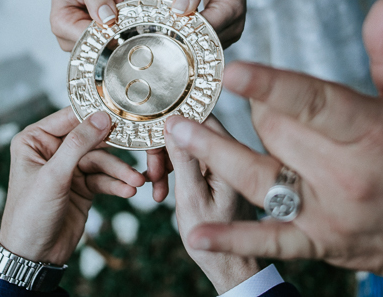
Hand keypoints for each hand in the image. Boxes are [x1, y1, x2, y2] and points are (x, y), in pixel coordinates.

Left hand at [0, 108, 145, 264]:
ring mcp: (68, 169)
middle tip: (138, 149)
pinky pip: (103, 179)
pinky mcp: (82, 186)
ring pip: (101, 161)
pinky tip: (129, 190)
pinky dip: (116, 184)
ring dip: (120, 171)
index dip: (95, 114)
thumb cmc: (29, 215)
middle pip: (91, 139)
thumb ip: (77, 145)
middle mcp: (52, 150)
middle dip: (114, 150)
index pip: (70, 117)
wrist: (32, 257)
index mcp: (35, 140)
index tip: (122, 112)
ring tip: (137, 181)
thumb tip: (101, 117)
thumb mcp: (53, 177)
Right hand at [49, 0, 126, 49]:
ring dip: (119, 13)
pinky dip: (119, 14)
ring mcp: (81, 38)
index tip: (119, 2)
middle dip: (117, 16)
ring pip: (111, 34)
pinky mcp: (92, 35)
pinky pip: (113, 30)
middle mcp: (68, 37)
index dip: (110, 25)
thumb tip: (109, 19)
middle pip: (102, 38)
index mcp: (61, 25)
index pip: (91, 37)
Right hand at [166, 117, 260, 294]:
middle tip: (151, 171)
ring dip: (166, 160)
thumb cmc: (213, 241)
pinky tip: (162, 191)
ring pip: (187, 143)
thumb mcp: (192, 198)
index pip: (201, 117)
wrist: (228, 265)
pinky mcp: (215, 171)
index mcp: (232, 155)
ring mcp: (222, 161)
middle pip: (191, 127)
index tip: (149, 132)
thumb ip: (184, 159)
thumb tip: (173, 122)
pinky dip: (173, 171)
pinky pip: (189, 159)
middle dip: (165, 145)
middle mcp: (231, 152)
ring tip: (156, 185)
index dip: (172, 120)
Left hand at [167, 0, 382, 274]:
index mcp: (371, 130)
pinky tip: (196, 232)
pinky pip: (270, 239)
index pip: (313, 102)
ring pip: (259, 177)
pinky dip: (232, 238)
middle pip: (275, 131)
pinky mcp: (318, 241)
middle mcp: (347, 173)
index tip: (230, 72)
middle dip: (258, 109)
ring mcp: (329, 212)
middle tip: (254, 96)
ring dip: (214, 154)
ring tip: (178, 130)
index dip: (270, 85)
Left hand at [171, 0, 248, 47]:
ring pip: (200, 45)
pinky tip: (185, 14)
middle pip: (202, 42)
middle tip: (166, 11)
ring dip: (184, 31)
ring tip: (178, 8)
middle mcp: (234, 26)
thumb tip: (179, 9)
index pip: (203, 30)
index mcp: (231, 8)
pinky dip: (190, 30)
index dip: (182, 27)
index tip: (165, 16)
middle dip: (181, 30)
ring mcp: (230, 33)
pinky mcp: (223, 35)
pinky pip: (202, 41)